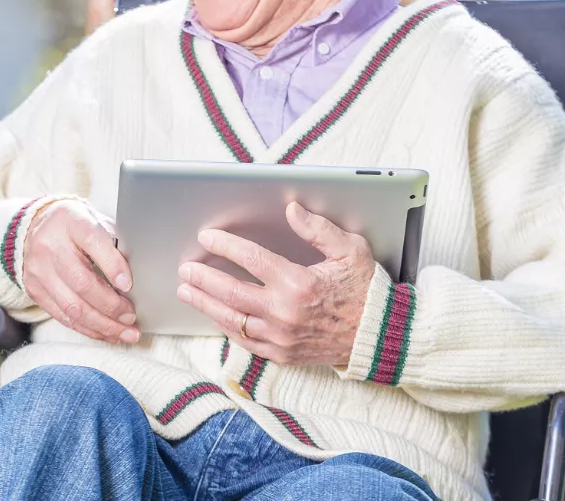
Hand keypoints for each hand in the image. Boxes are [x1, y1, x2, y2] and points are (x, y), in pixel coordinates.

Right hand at [22, 201, 140, 342]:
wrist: (35, 226)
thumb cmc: (75, 226)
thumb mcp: (95, 221)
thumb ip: (113, 243)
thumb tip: (137, 275)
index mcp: (71, 221)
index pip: (92, 241)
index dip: (112, 265)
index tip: (128, 285)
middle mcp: (51, 245)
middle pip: (82, 283)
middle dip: (111, 306)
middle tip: (132, 317)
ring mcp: (39, 270)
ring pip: (72, 306)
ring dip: (103, 325)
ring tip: (126, 333)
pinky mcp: (34, 290)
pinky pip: (63, 316)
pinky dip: (88, 329)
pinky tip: (106, 333)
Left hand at [176, 202, 374, 366]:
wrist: (378, 337)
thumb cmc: (365, 290)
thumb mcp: (350, 250)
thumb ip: (318, 229)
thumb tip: (291, 210)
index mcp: (300, 283)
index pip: (251, 258)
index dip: (225, 245)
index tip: (207, 237)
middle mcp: (285, 312)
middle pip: (231, 291)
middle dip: (203, 278)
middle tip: (186, 268)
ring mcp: (281, 337)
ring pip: (232, 319)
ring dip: (205, 303)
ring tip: (186, 291)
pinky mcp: (282, 354)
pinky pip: (245, 341)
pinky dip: (226, 326)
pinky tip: (214, 315)